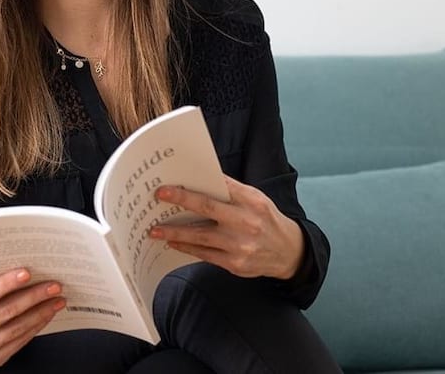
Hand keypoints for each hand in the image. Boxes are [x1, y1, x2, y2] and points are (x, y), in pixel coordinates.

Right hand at [0, 268, 65, 368]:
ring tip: (57, 299)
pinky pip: (19, 341)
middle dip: (33, 297)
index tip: (28, 272)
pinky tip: (46, 314)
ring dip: (41, 313)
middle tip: (54, 286)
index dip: (7, 283)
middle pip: (6, 312)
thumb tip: (20, 268)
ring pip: (17, 328)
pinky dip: (36, 326)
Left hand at [150, 176, 304, 279]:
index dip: (196, 185)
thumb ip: (230, 192)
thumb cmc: (265, 219)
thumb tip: (197, 181)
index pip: (219, 187)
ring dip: (175, 233)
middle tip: (159, 197)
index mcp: (251, 201)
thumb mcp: (255, 199)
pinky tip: (173, 243)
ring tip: (155, 230)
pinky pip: (205, 254)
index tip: (171, 184)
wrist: (289, 252)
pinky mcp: (235, 264)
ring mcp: (240, 245)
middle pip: (207, 208)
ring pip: (201, 236)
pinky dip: (187, 248)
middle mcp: (246, 222)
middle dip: (181, 201)